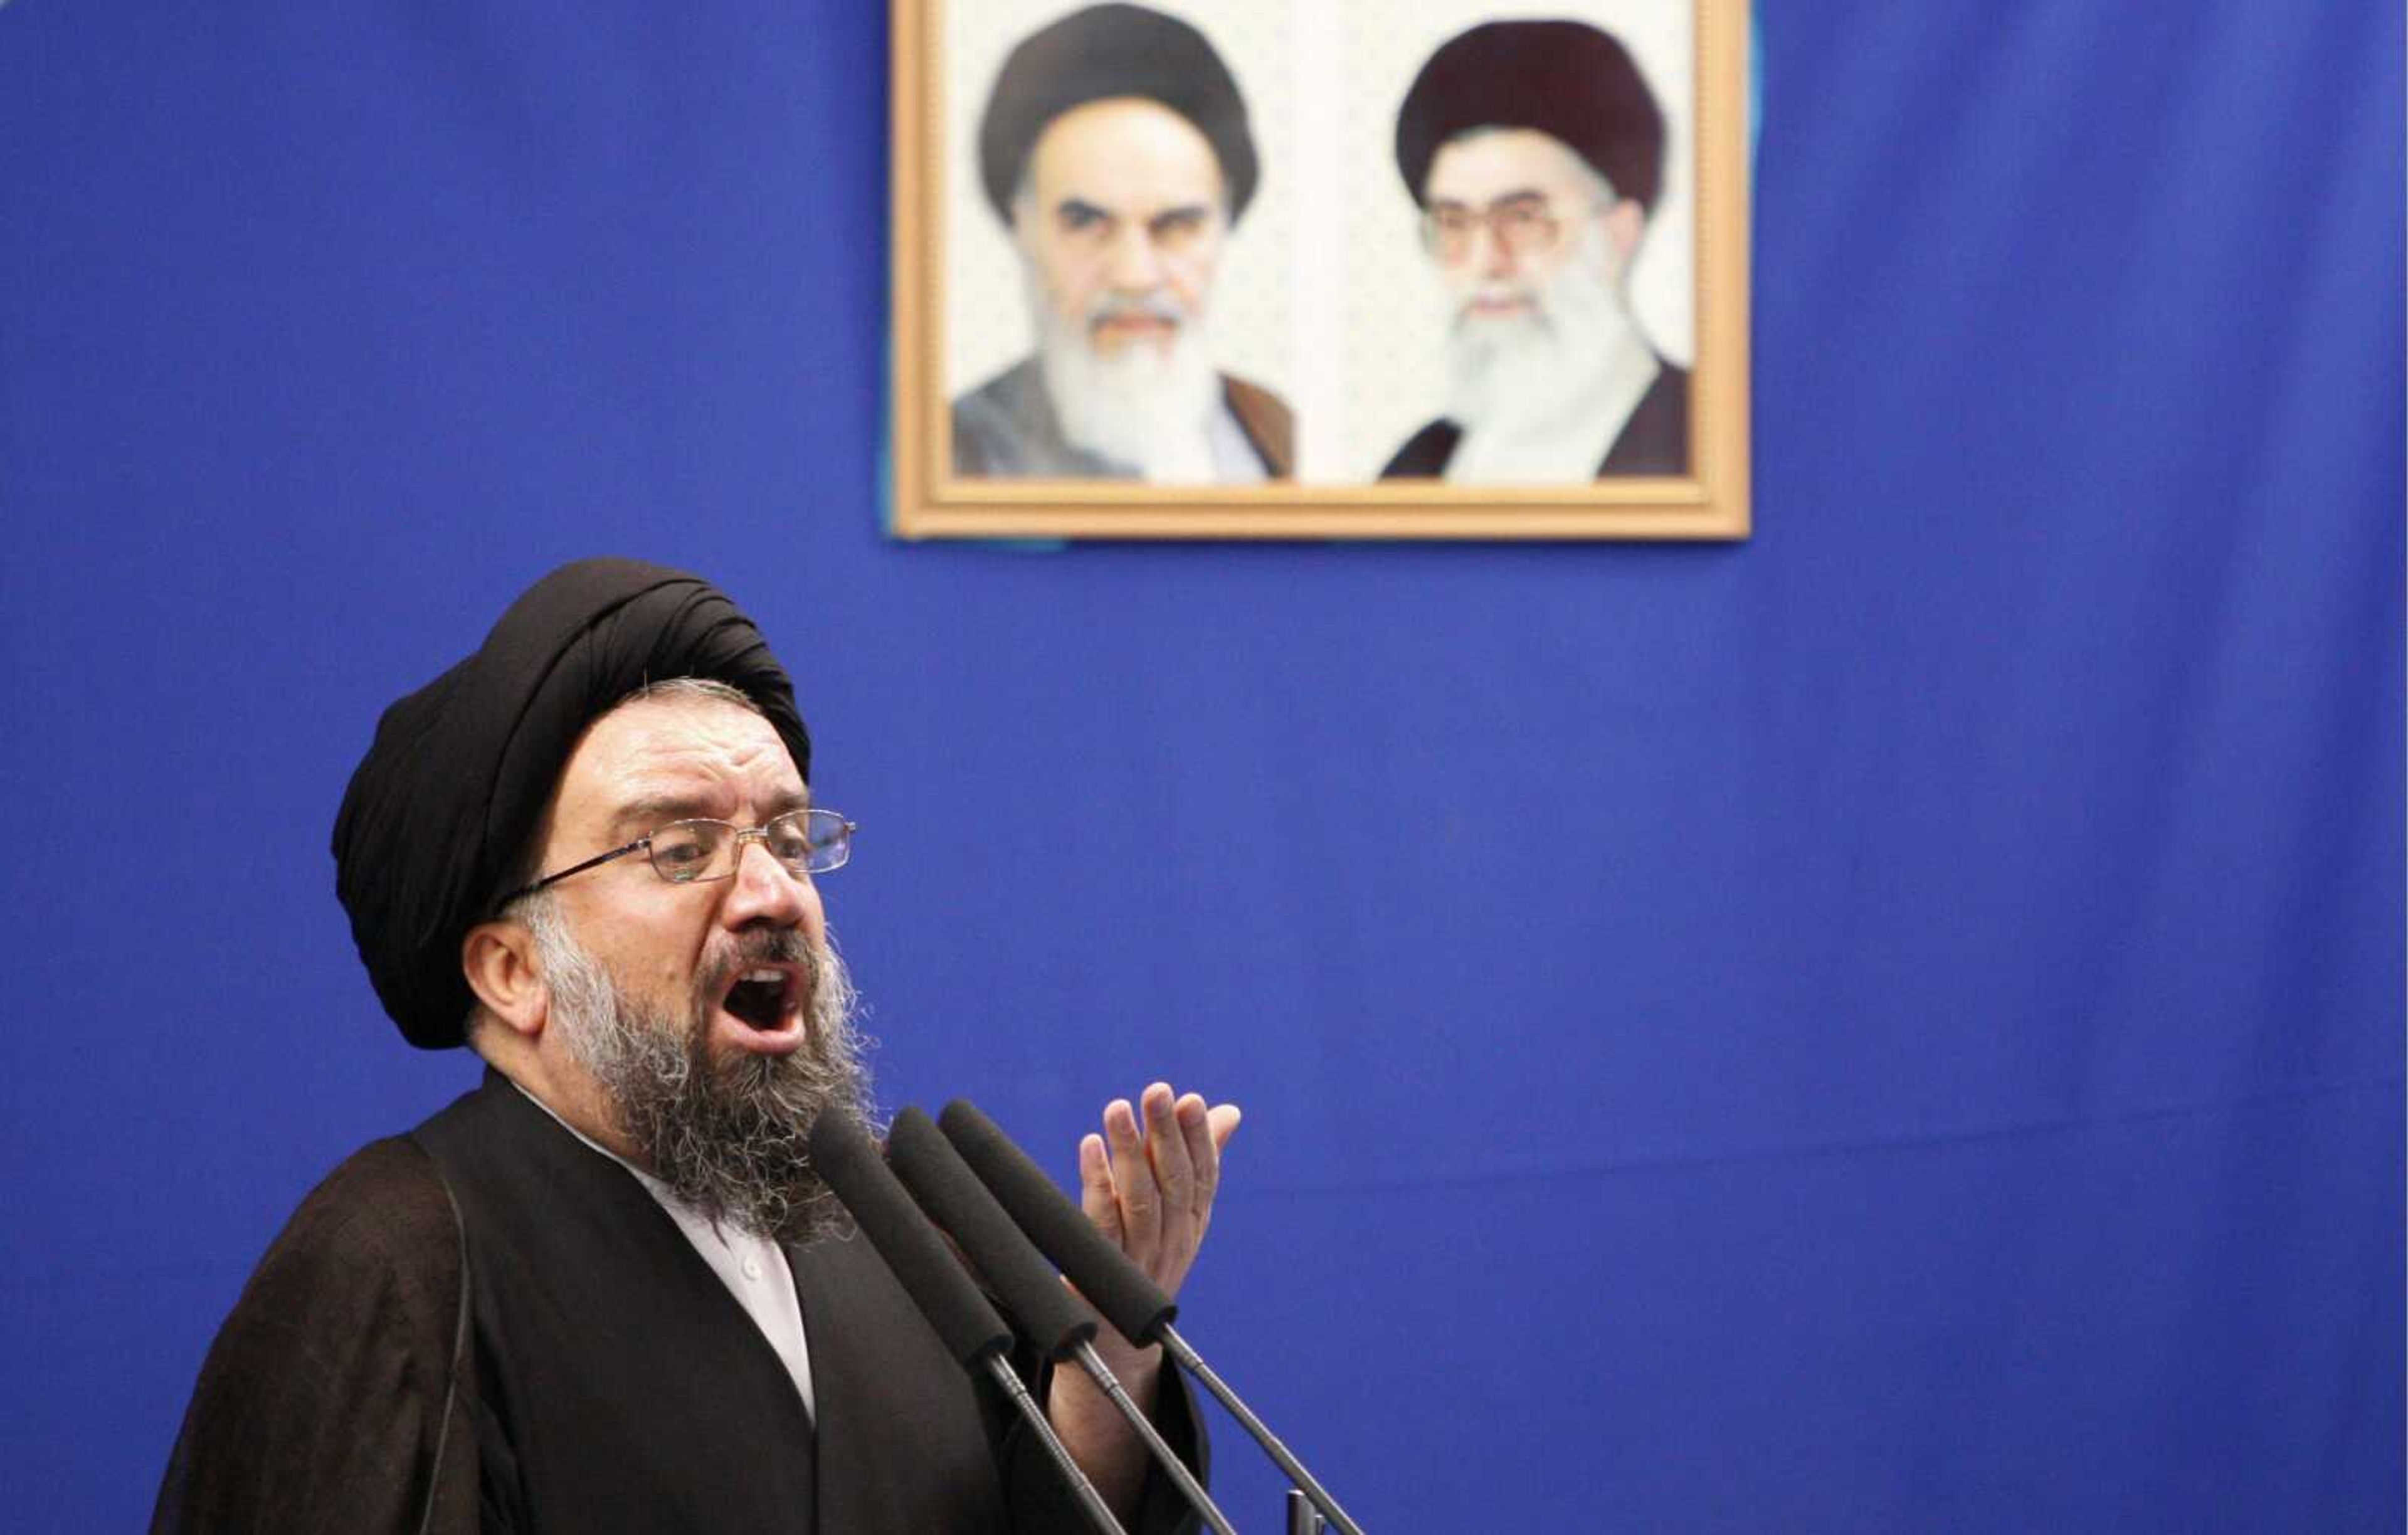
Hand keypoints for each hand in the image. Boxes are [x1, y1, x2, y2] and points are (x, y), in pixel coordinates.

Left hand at [1048, 1082, 1239, 1510]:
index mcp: (1194, 1222)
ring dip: (1130, 1151)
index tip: (1191, 1100)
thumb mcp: (1179, 1212)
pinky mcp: (1104, 1269)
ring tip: (1117, 1109)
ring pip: (1140, 1200)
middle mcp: (1173, 1240)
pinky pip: (1102, 1223)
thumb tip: (1229, 1112)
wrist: (1118, 1340)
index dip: (1198, 1138)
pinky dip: (1097, 1182)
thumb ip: (1200, 1158)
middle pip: (1173, 1183)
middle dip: (1166, 1134)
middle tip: (1158, 1092)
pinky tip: (1090, 1147)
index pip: (1203, 1175)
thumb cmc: (1149, 1257)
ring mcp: (1140, 1258)